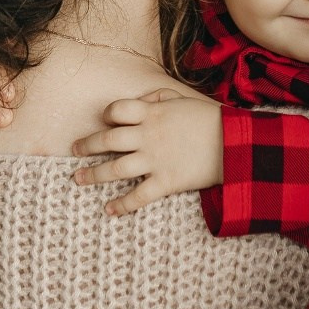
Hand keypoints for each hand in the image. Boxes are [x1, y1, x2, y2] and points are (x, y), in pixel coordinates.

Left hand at [71, 88, 223, 215]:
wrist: (235, 144)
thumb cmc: (209, 119)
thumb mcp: (182, 99)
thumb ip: (157, 98)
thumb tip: (138, 103)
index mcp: (152, 113)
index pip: (116, 110)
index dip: (106, 115)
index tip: (102, 121)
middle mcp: (148, 136)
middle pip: (107, 140)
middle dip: (86, 146)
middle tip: (73, 150)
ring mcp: (155, 160)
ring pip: (115, 169)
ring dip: (93, 175)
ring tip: (78, 179)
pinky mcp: (165, 182)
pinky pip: (138, 196)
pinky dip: (121, 205)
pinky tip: (108, 210)